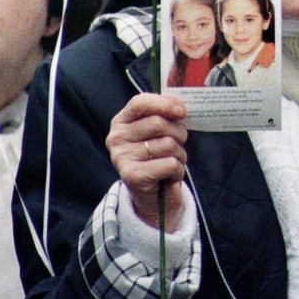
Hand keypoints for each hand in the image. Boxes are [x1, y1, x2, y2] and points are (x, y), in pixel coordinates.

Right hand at [106, 93, 188, 230]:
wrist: (153, 195)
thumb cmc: (158, 156)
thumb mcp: (159, 131)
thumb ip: (165, 115)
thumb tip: (180, 109)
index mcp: (121, 121)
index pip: (140, 102)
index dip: (164, 104)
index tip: (182, 112)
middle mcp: (116, 138)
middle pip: (158, 123)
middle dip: (179, 133)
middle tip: (179, 144)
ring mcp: (121, 157)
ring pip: (167, 144)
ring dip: (179, 154)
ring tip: (171, 162)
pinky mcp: (132, 176)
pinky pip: (169, 163)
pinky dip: (177, 170)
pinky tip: (169, 176)